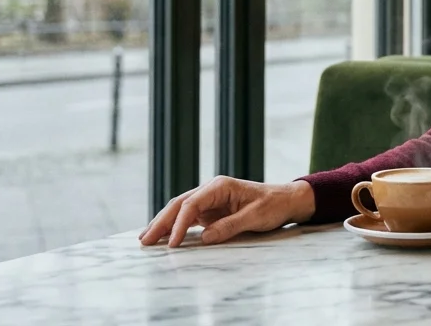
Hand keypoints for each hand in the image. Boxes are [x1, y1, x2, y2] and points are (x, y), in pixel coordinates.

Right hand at [138, 177, 315, 246]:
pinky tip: (164, 236)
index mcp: (220, 186)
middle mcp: (211, 190)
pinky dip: (175, 226)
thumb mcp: (255, 216)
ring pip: (180, 210)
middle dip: (161, 222)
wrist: (285, 200)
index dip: (180, 224)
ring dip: (163, 224)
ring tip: (146, 239)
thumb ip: (230, 226)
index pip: (192, 204)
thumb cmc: (273, 205)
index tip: (172, 243)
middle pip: (179, 205)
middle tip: (145, 240)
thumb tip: (205, 238)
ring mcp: (210, 200)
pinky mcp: (211, 210)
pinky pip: (189, 217)